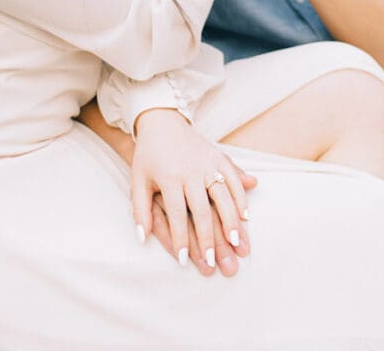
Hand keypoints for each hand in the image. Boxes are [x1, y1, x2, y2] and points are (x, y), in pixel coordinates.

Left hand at [132, 108, 255, 276]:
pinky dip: (241, 197)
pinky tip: (245, 217)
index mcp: (169, 177)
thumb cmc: (148, 156)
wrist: (162, 121)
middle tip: (214, 261)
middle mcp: (191, 170)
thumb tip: (142, 237)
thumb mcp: (137, 180)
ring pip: (223, 194)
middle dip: (209, 237)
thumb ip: (139, 209)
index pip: (176, 213)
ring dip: (231, 220)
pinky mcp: (218, 155)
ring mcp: (207, 162)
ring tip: (237, 243)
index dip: (180, 238)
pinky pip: (234, 177)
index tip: (185, 260)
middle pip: (202, 208)